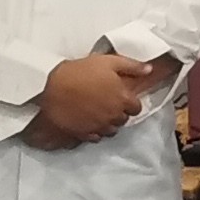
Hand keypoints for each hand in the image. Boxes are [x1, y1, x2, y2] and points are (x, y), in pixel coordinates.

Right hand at [35, 53, 157, 146]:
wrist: (50, 87)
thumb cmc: (80, 72)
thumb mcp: (108, 62)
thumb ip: (132, 66)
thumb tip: (149, 69)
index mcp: (123, 99)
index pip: (136, 108)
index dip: (130, 102)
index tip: (121, 97)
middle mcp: (114, 115)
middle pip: (124, 120)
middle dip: (119, 112)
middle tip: (108, 103)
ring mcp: (99, 126)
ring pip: (111, 130)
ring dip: (108, 123)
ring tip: (98, 113)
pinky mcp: (84, 133)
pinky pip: (96, 137)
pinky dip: (95, 131)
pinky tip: (88, 121)